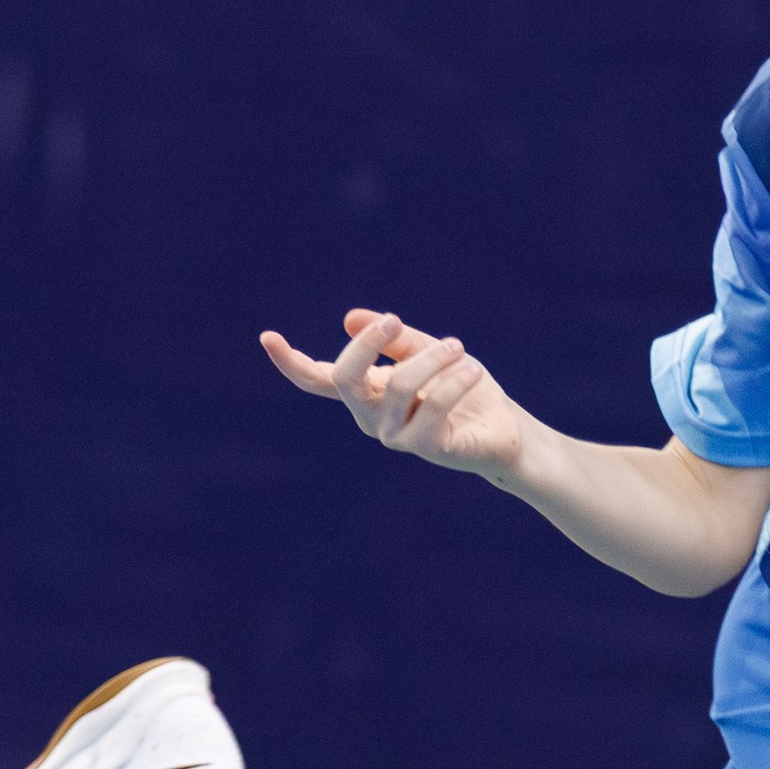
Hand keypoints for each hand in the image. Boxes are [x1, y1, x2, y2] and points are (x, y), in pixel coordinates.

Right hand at [260, 307, 528, 479]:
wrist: (503, 430)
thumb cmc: (462, 389)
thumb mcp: (428, 352)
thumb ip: (396, 339)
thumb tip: (350, 320)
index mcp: (366, 393)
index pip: (319, 380)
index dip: (290, 362)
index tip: (267, 337)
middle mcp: (372, 418)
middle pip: (346, 378)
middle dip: (368, 342)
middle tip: (395, 319)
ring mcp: (396, 437)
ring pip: (397, 385)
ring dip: (431, 356)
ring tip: (457, 346)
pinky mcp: (427, 449)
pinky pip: (432, 408)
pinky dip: (454, 381)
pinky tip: (472, 370)